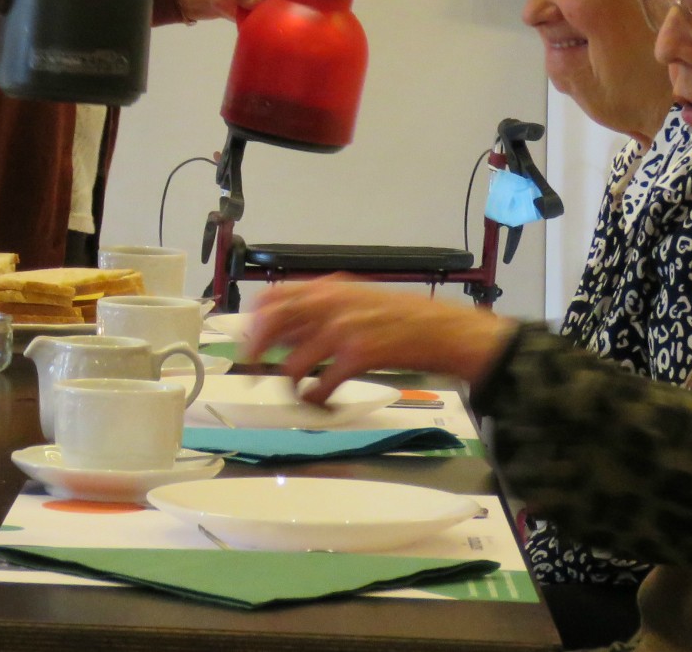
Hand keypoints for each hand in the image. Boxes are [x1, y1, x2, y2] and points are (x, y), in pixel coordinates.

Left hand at [245, 278, 516, 403]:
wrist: (445, 330)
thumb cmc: (404, 318)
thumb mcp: (358, 301)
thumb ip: (322, 311)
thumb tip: (287, 332)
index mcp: (328, 288)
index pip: (273, 296)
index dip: (253, 319)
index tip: (246, 339)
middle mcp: (330, 304)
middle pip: (273, 324)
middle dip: (256, 351)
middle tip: (252, 372)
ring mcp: (343, 330)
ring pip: (294, 362)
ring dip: (290, 383)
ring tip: (297, 392)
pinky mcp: (358, 356)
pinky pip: (322, 385)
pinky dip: (315, 398)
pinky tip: (320, 402)